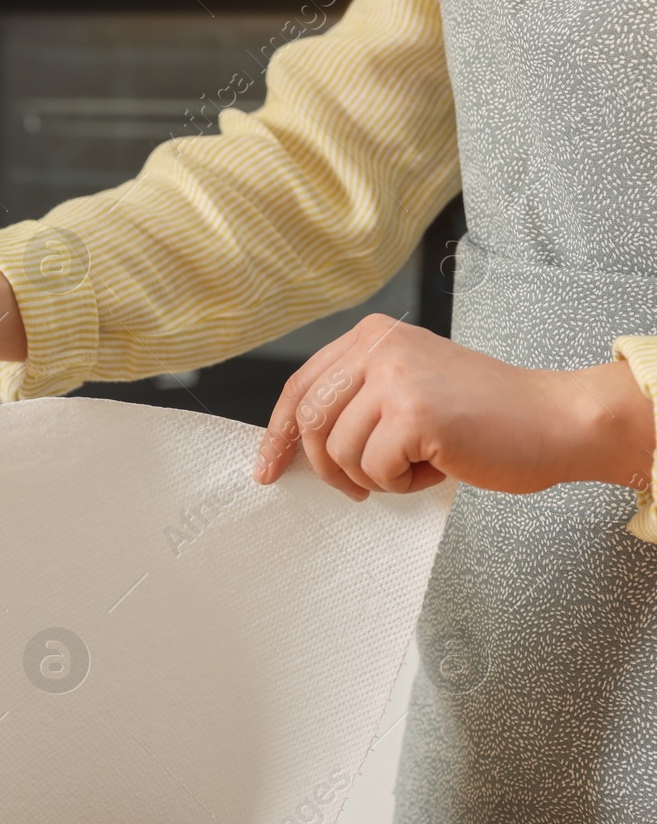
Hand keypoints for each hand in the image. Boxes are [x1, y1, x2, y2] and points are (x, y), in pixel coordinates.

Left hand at [253, 314, 654, 500]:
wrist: (556, 420)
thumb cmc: (485, 416)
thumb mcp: (409, 385)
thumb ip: (358, 398)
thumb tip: (295, 442)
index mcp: (373, 334)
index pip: (300, 386)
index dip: (279, 433)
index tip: (267, 468)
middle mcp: (379, 346)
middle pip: (310, 421)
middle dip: (325, 467)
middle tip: (358, 489)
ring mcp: (395, 378)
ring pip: (339, 452)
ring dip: (374, 476)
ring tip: (418, 465)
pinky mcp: (413, 415)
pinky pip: (374, 470)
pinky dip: (402, 483)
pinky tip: (438, 467)